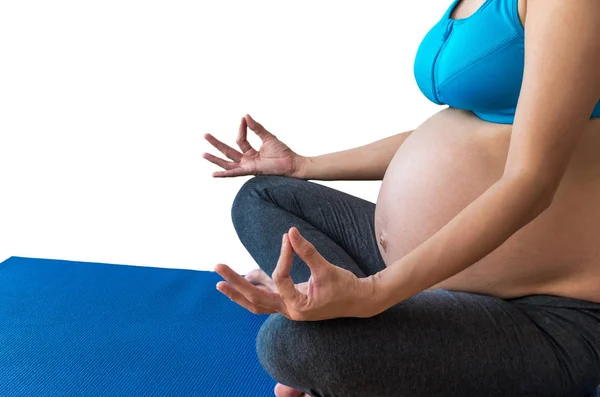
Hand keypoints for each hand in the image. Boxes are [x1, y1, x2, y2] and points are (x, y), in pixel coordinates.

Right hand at [202, 114, 306, 177]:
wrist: (292, 164)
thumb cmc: (283, 153)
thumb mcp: (268, 137)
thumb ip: (256, 128)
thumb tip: (245, 116)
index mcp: (251, 152)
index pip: (240, 140)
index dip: (241, 128)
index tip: (243, 119)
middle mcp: (247, 160)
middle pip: (228, 151)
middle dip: (216, 143)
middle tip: (205, 135)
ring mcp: (247, 167)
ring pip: (227, 163)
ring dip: (215, 159)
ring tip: (203, 154)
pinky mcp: (250, 171)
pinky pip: (235, 173)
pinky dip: (225, 174)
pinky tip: (214, 174)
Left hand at [214, 226, 376, 320]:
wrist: (359, 302)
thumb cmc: (346, 287)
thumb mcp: (327, 269)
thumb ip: (308, 251)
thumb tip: (290, 231)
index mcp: (299, 306)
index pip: (281, 278)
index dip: (283, 256)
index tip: (288, 237)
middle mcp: (290, 310)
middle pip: (255, 298)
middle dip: (235, 283)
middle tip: (217, 268)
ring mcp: (288, 308)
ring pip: (257, 303)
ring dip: (238, 292)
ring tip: (219, 283)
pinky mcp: (291, 302)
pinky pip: (267, 297)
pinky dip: (256, 286)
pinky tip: (247, 273)